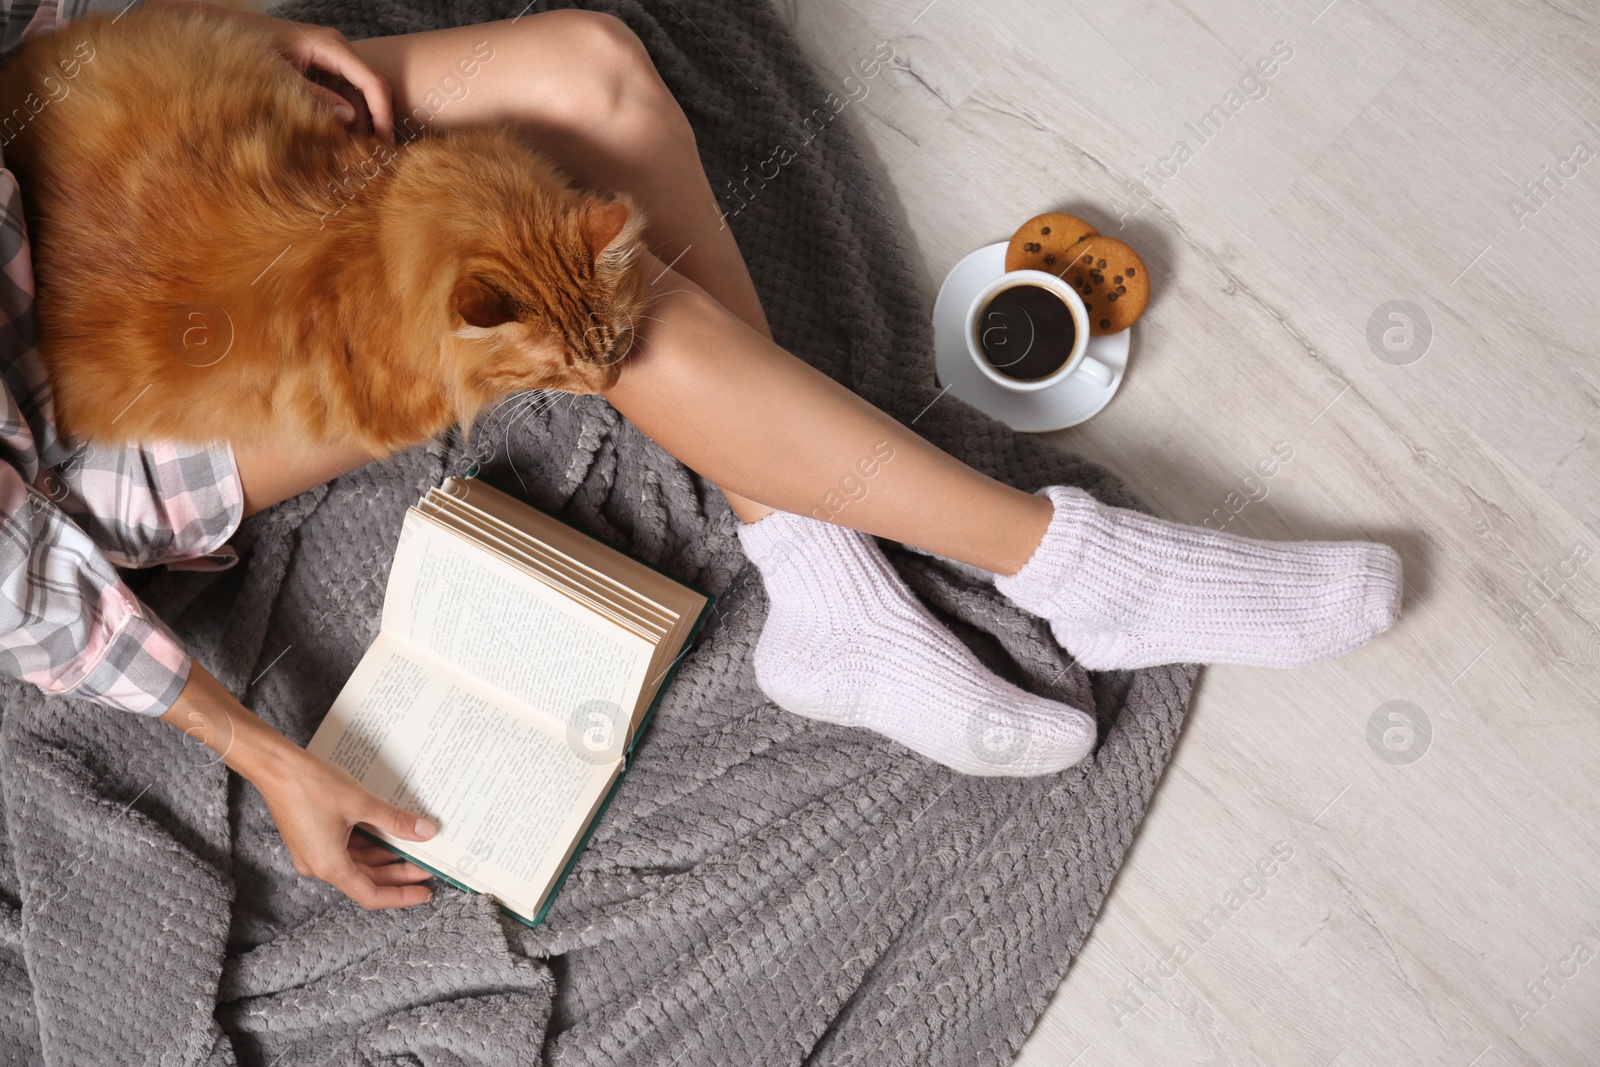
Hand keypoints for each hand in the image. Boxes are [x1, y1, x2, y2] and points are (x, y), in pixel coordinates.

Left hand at [147, 0, 395, 142]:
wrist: (220, 29)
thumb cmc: (245, 47)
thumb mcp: (278, 75)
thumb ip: (313, 96)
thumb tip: (348, 119)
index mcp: (331, 45)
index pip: (373, 82)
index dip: (384, 115)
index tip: (386, 146)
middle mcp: (337, 51)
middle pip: (369, 93)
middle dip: (370, 124)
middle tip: (364, 157)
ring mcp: (331, 61)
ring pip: (356, 98)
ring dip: (354, 125)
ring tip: (343, 152)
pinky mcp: (321, 72)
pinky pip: (341, 97)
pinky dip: (339, 118)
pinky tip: (330, 138)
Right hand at [161, 662, 438, 908]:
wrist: (275, 766)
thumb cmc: (312, 785)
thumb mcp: (361, 803)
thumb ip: (395, 821)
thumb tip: (425, 832)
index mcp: (329, 866)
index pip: (371, 894)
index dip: (401, 895)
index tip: (425, 891)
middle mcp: (320, 865)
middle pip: (367, 879)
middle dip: (399, 873)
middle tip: (429, 865)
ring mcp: (314, 852)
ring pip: (358, 863)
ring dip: (385, 857)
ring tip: (415, 847)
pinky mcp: (313, 837)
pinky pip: (347, 849)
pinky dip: (369, 844)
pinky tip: (389, 833)